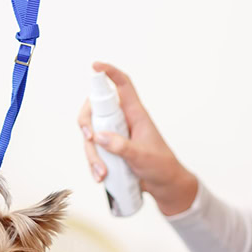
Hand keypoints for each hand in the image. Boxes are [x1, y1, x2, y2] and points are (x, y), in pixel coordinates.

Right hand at [79, 62, 198, 215]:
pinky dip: (94, 164)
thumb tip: (99, 137)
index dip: (110, 73)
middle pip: (95, 109)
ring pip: (92, 134)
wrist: (165, 185)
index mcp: (135, 114)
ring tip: (102, 173)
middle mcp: (123, 121)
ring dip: (92, 154)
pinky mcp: (110, 150)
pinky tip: (100, 177)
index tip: (95, 66)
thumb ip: (122, 146)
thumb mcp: (142, 156)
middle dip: (86, 123)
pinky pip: (94, 151)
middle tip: (89, 138)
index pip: (123, 85)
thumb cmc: (161, 166)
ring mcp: (114, 135)